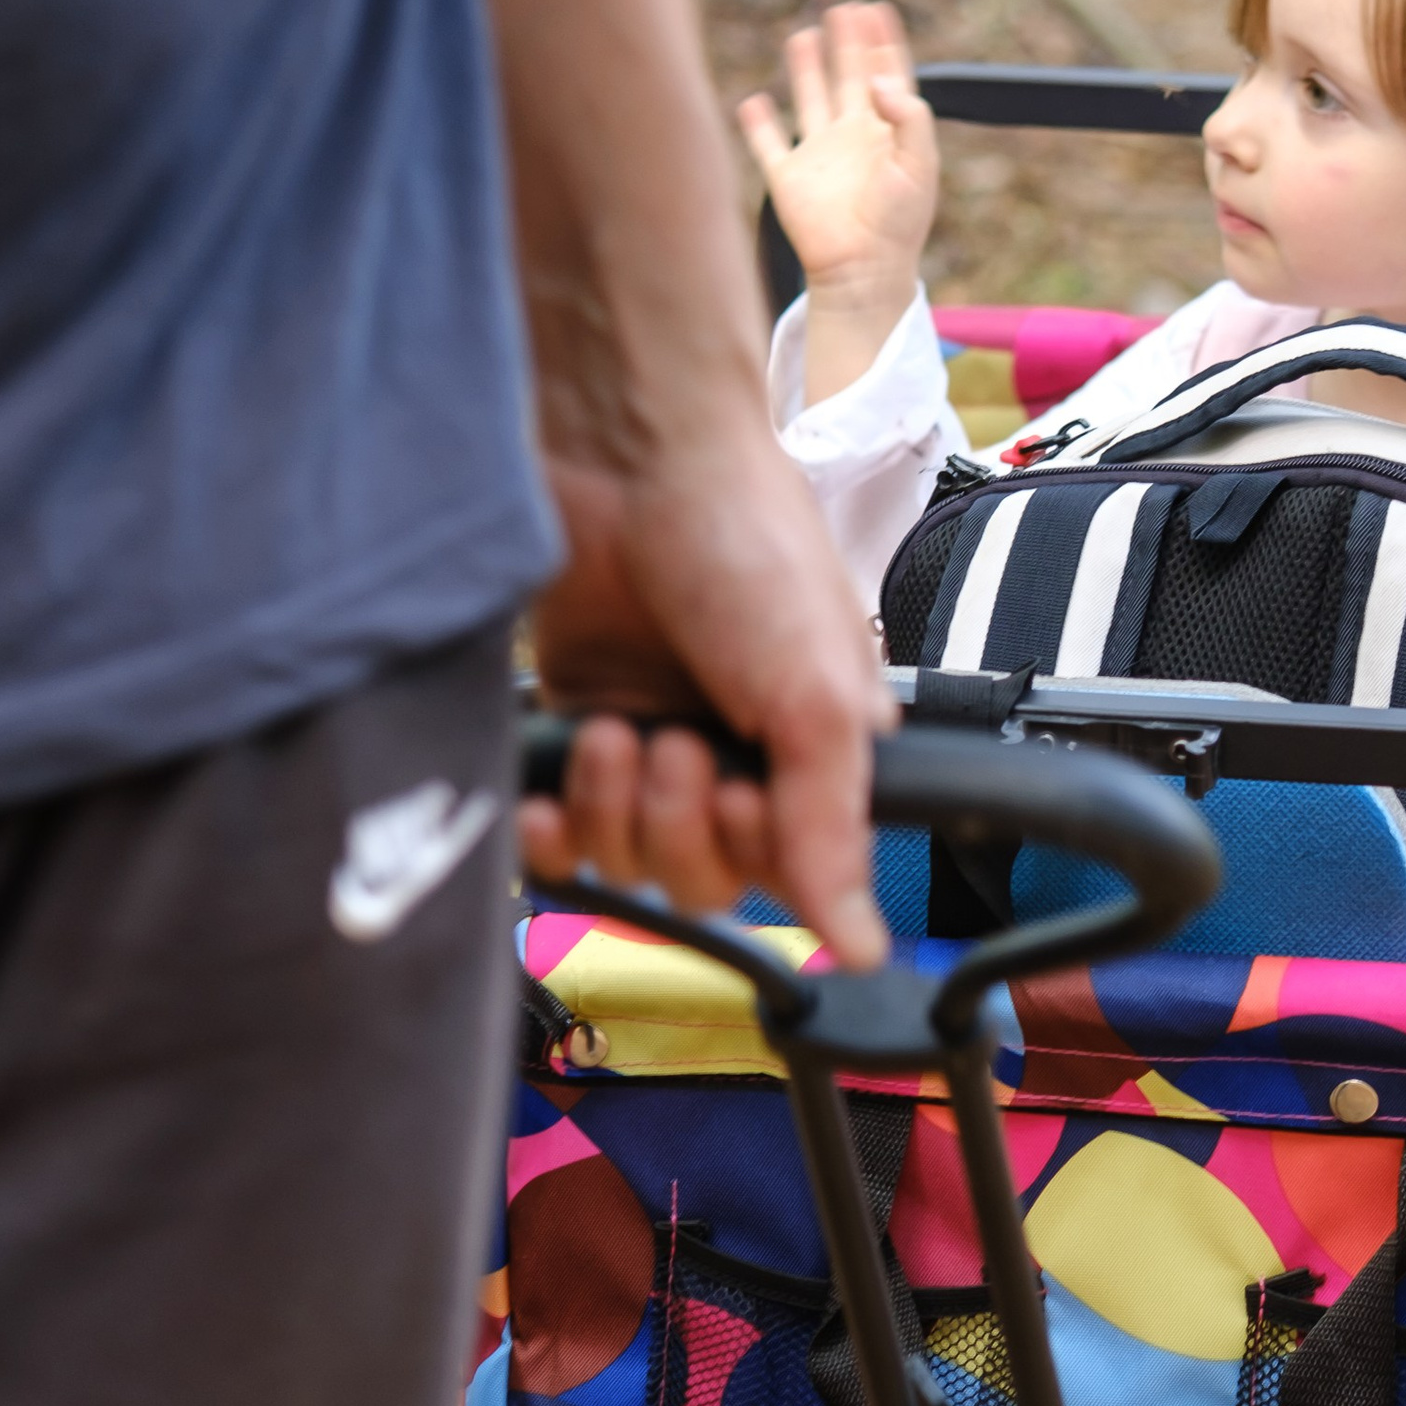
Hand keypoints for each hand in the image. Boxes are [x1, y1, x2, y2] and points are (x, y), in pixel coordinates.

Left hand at [517, 428, 891, 954]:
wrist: (625, 457)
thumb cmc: (744, 542)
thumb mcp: (818, 694)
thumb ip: (834, 828)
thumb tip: (861, 947)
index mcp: (814, 753)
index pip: (790, 873)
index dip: (754, 852)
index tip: (742, 790)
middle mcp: (737, 757)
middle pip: (702, 882)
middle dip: (680, 825)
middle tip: (678, 746)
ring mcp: (650, 750)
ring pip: (626, 863)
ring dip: (614, 805)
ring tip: (617, 730)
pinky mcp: (570, 732)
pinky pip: (555, 840)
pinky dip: (547, 830)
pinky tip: (543, 793)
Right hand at [740, 0, 935, 362]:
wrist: (862, 270)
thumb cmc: (898, 224)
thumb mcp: (919, 165)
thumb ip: (910, 116)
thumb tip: (878, 78)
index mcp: (889, 133)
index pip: (888, 76)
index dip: (884, 42)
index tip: (878, 8)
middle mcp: (854, 138)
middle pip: (850, 76)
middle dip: (848, 42)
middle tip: (845, 8)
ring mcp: (820, 156)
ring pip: (810, 98)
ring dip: (807, 67)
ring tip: (805, 34)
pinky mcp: (789, 178)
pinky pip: (768, 144)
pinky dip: (757, 123)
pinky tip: (753, 100)